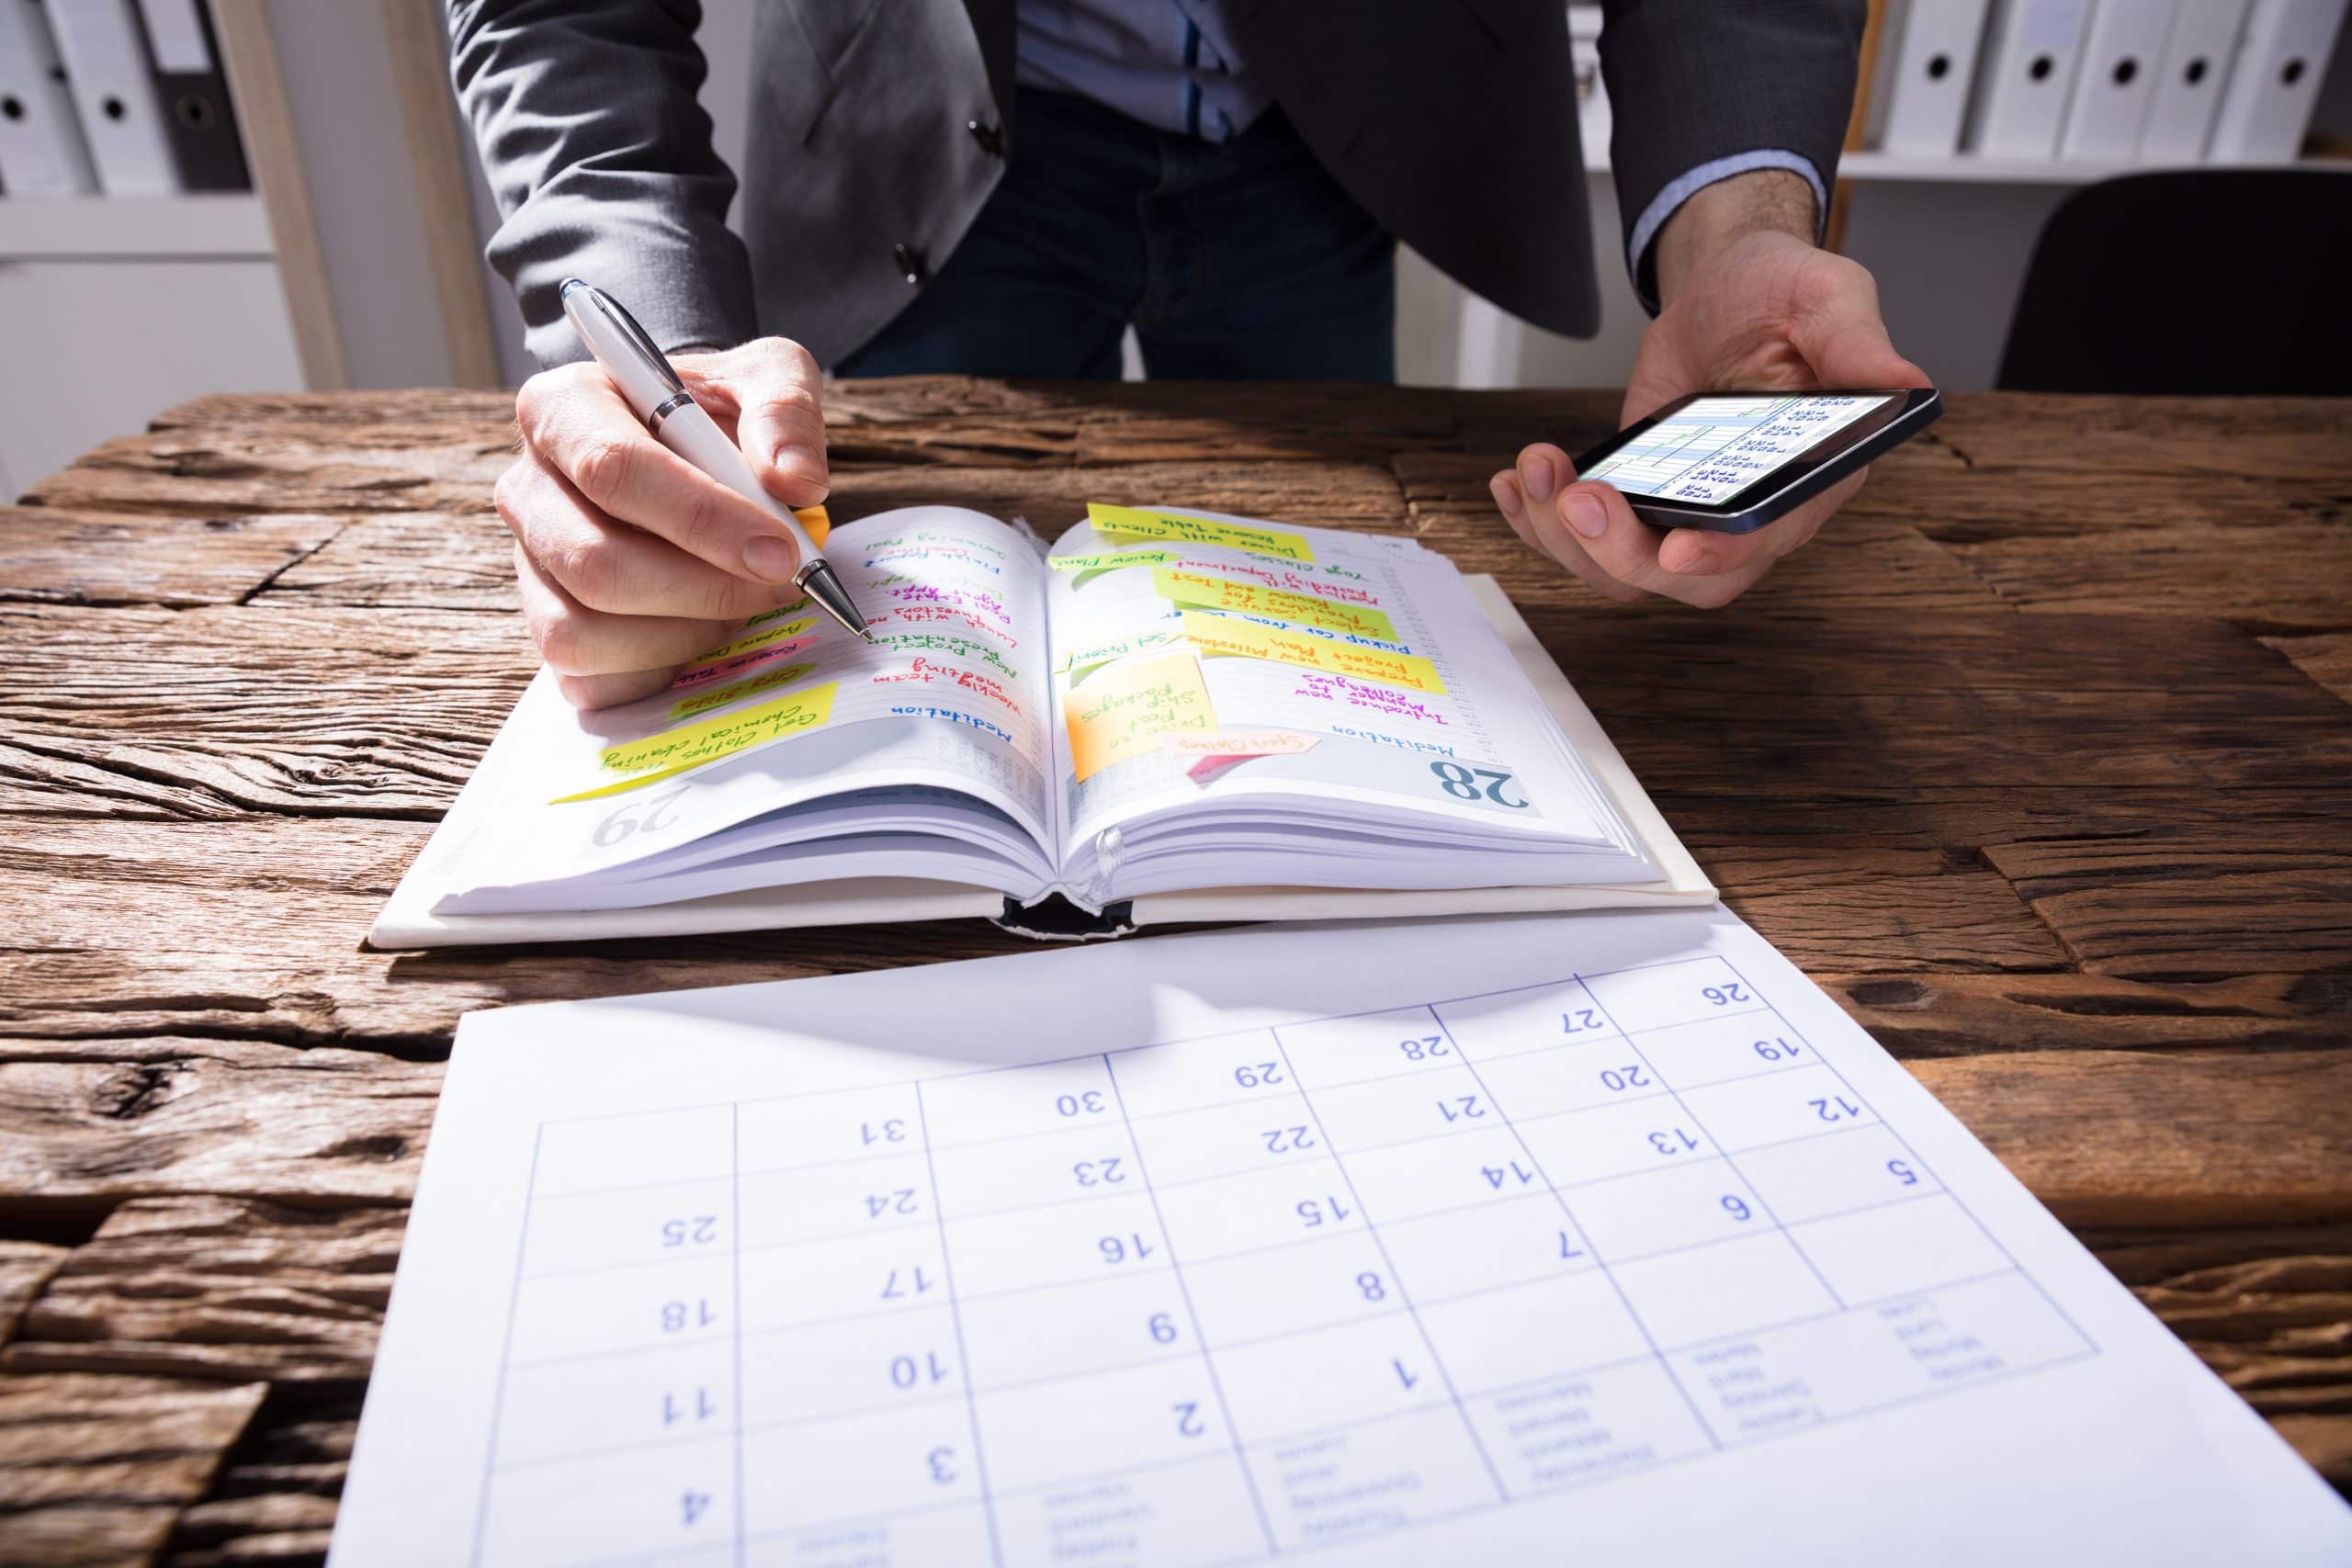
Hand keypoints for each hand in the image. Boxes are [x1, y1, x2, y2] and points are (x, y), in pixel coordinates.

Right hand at [498, 337, 830, 707]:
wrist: (694, 447)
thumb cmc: (717, 412)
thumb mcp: (764, 376)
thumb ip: (783, 410)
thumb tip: (796, 480)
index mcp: (563, 408)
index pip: (611, 469)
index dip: (701, 519)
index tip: (780, 550)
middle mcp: (529, 487)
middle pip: (594, 563)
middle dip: (703, 589)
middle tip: (780, 583)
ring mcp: (530, 563)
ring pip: (581, 631)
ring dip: (683, 634)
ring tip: (739, 603)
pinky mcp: (547, 623)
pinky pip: (586, 678)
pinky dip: (657, 669)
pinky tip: (705, 632)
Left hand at [1491, 171, 1927, 606]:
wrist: (1724, 283)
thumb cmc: (1782, 289)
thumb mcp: (1827, 295)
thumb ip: (1857, 343)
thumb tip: (1904, 381)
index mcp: (1808, 476)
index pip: (1767, 542)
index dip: (1722, 557)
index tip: (1674, 548)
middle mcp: (1748, 513)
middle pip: (1683, 579)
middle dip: (1620, 551)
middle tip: (1578, 493)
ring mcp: (1685, 512)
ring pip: (1623, 571)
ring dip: (1564, 536)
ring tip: (1537, 468)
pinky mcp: (1636, 499)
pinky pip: (1585, 542)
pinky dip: (1538, 522)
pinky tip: (1514, 482)